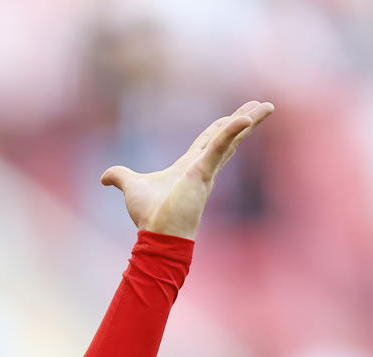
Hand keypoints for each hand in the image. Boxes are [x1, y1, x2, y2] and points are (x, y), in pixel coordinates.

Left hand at [100, 100, 273, 238]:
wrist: (157, 235)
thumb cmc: (149, 216)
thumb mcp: (130, 187)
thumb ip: (119, 177)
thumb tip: (104, 177)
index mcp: (190, 166)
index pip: (211, 141)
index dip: (224, 127)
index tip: (238, 115)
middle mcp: (202, 166)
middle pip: (228, 135)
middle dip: (245, 119)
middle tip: (264, 106)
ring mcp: (205, 168)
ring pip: (231, 138)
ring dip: (249, 120)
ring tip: (268, 106)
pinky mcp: (202, 172)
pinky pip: (220, 146)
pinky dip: (232, 131)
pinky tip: (246, 117)